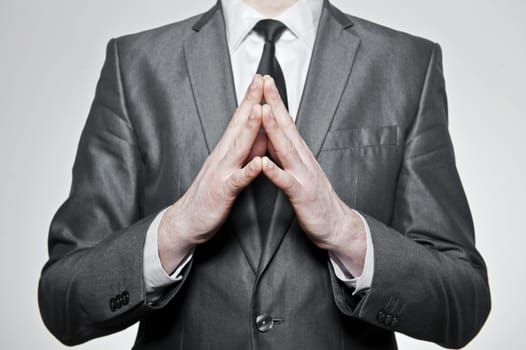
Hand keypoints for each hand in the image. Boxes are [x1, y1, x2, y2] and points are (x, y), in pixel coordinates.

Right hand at [158, 75, 264, 272]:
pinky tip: (258, 163)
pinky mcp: (222, 192)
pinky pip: (237, 180)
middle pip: (238, 125)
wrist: (187, 221)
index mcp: (225, 151)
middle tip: (261, 81)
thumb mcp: (228, 168)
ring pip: (238, 148)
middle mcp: (222, 156)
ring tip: (260, 110)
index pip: (239, 119)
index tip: (261, 79)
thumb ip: (244, 151)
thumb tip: (261, 133)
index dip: (250, 98)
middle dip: (250, 102)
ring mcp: (221, 173)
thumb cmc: (210, 194)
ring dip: (249, 128)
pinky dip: (248, 170)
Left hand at [260, 76, 365, 275]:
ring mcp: (304, 176)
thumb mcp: (301, 170)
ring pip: (286, 149)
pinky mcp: (302, 195)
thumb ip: (288, 153)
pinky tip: (264, 162)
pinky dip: (274, 171)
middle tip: (265, 83)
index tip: (265, 83)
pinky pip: (286, 182)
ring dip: (273, 130)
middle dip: (275, 104)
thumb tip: (273, 135)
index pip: (286, 122)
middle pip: (287, 127)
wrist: (337, 225)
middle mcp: (303, 159)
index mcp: (300, 153)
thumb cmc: (315, 198)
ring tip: (263, 111)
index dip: (276, 102)